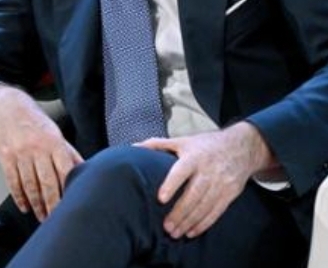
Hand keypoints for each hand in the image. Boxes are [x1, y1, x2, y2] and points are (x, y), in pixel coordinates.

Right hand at [0, 85, 82, 220]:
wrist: (6, 108)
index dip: (68, 189)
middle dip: (52, 204)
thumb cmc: (34, 123)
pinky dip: (19, 197)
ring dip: (37, 204)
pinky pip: (13, 182)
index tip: (72, 204)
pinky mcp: (5, 158)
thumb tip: (86, 170)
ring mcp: (20, 153)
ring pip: (30, 185)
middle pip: (47, 182)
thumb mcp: (55, 134)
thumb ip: (69, 154)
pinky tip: (25, 206)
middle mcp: (37, 148)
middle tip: (56, 218)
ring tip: (42, 216)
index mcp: (54, 142)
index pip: (65, 170)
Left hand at [137, 122, 273, 238]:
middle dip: (180, 212)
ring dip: (189, 222)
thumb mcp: (183, 140)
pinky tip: (191, 232)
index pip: (181, 172)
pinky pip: (216, 212)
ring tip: (175, 233)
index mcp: (194, 157)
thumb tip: (134, 146)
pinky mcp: (230, 193)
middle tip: (166, 226)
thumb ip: (158, 144)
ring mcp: (221, 183)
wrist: (241, 147)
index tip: (160, 199)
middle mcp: (208, 171)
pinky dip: (204, 224)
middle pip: (193, 195)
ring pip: (204, 206)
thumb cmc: (205, 144)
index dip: (171, 185)